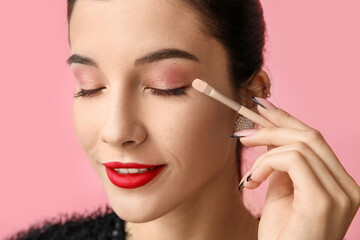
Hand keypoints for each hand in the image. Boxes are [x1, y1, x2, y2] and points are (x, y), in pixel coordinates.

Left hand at [234, 97, 359, 239]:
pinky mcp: (325, 200)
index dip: (288, 120)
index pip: (316, 141)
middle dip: (274, 125)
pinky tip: (252, 181)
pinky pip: (294, 160)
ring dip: (265, 148)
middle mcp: (347, 186)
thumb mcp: (281, 192)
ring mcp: (341, 193)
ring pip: (302, 144)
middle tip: (245, 131)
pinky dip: (266, 164)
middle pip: (311, 136)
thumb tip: (271, 138)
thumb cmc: (281, 235)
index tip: (263, 109)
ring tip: (247, 166)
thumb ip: (283, 166)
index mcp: (338, 184)